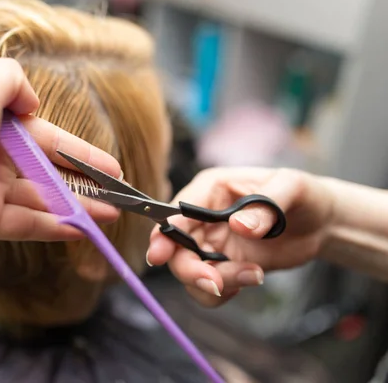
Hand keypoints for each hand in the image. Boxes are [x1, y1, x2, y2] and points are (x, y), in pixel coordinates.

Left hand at [0, 58, 120, 246]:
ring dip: (75, 207)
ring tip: (109, 215)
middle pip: (45, 171)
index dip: (80, 151)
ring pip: (39, 199)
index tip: (111, 166)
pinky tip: (81, 229)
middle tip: (117, 196)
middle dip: (83, 183)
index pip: (45, 135)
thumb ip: (14, 84)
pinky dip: (52, 226)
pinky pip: (23, 223)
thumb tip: (33, 103)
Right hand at [146, 167, 334, 305]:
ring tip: (254, 274)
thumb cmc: (302, 194)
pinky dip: (225, 292)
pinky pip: (209, 288)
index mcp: (209, 190)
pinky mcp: (223, 266)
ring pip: (190, 274)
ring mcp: (211, 245)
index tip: (159, 256)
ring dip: (216, 284)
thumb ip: (266, 207)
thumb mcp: (291, 188)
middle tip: (216, 284)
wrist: (321, 223)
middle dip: (191, 271)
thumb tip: (239, 226)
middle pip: (176, 250)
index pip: (175, 213)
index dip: (163, 234)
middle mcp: (203, 219)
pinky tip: (252, 277)